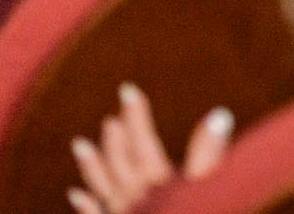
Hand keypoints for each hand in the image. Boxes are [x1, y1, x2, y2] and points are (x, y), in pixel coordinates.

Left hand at [69, 84, 230, 213]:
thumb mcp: (208, 194)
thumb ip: (208, 157)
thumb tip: (219, 114)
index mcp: (160, 190)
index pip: (145, 146)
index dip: (137, 118)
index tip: (128, 91)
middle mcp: (136, 205)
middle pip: (121, 166)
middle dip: (116, 139)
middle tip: (111, 116)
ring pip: (103, 191)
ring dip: (93, 167)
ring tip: (80, 145)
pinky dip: (84, 206)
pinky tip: (73, 194)